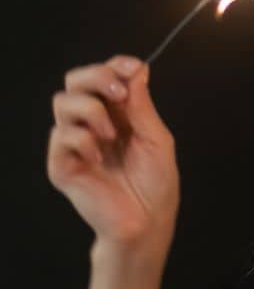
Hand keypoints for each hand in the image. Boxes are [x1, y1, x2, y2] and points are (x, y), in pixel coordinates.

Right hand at [46, 56, 178, 253]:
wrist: (146, 222)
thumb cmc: (155, 185)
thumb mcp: (156, 139)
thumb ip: (142, 106)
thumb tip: (138, 70)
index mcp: (117, 115)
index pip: (105, 78)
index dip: (115, 66)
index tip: (133, 67)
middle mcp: (92, 124)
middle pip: (75, 81)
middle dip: (97, 78)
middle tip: (119, 94)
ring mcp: (74, 143)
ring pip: (63, 102)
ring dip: (92, 111)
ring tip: (112, 135)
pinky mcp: (61, 163)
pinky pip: (61, 135)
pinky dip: (84, 140)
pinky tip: (99, 157)